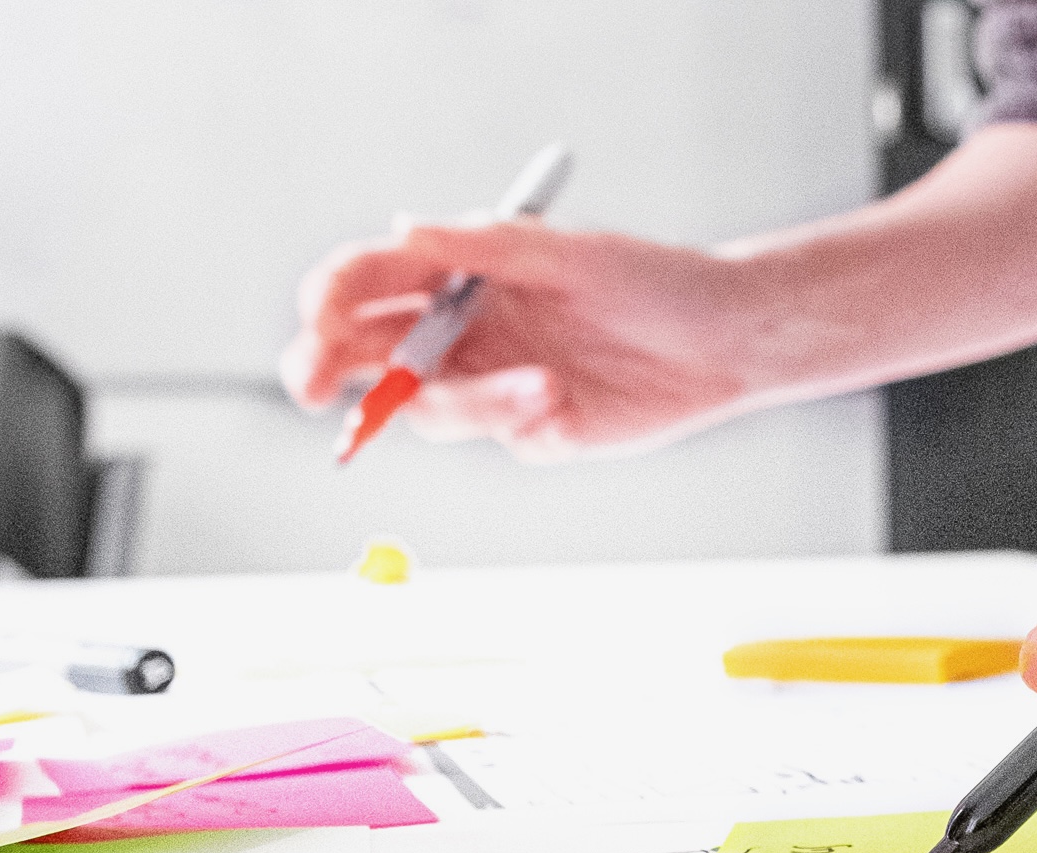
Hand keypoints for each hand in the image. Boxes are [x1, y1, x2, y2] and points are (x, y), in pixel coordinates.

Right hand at [281, 218, 752, 461]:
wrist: (724, 340)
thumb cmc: (650, 281)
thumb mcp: (568, 253)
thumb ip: (484, 244)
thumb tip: (406, 228)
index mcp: (460, 275)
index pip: (367, 282)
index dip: (331, 297)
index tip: (319, 317)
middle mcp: (465, 329)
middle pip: (365, 354)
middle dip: (325, 366)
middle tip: (311, 384)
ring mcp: (494, 382)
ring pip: (433, 408)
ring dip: (476, 402)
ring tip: (547, 386)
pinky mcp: (535, 429)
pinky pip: (507, 440)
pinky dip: (533, 426)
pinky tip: (575, 408)